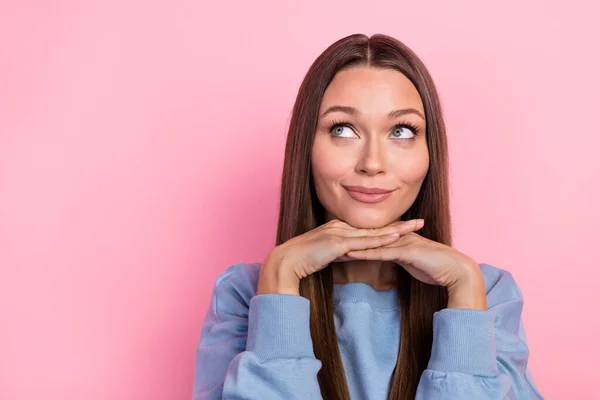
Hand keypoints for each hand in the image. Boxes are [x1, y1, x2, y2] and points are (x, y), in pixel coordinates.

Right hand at [256, 218, 424, 295]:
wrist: (286, 262)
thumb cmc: (302, 260)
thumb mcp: (325, 253)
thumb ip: (339, 252)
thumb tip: (350, 254)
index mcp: (338, 228)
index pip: (368, 229)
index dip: (388, 227)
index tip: (406, 227)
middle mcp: (341, 227)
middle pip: (375, 226)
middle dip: (400, 224)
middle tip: (420, 222)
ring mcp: (339, 233)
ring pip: (373, 232)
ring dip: (396, 229)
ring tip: (415, 227)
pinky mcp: (337, 243)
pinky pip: (364, 242)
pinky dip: (381, 240)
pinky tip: (395, 238)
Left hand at [343, 225, 486, 309]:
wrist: (456, 271)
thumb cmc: (436, 268)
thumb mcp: (412, 262)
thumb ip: (399, 257)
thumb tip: (388, 257)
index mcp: (399, 238)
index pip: (371, 237)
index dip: (352, 238)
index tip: (334, 242)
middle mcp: (398, 237)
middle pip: (367, 236)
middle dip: (346, 238)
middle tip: (325, 241)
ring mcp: (402, 242)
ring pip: (371, 242)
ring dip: (351, 244)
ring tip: (330, 246)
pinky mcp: (406, 251)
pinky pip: (382, 252)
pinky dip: (364, 253)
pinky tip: (350, 254)